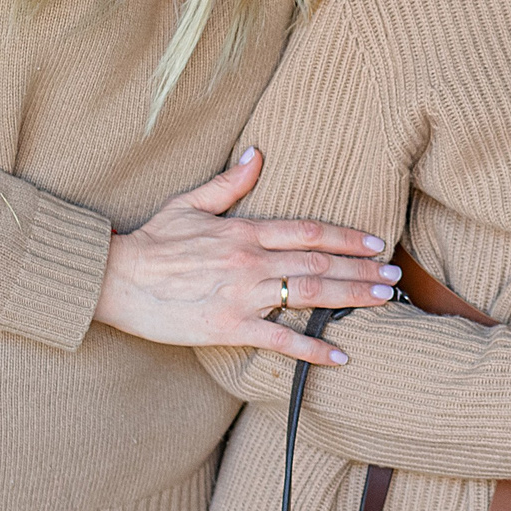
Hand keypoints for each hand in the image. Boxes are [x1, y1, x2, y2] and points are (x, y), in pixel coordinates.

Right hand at [92, 147, 398, 366]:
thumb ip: (230, 184)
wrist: (116, 279)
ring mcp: (241, 295)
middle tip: (394, 276)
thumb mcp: (191, 204)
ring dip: (350, 298)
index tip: (375, 242)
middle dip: (361, 270)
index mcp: (244, 231)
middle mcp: (250, 261)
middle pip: (319, 264)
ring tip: (382, 300)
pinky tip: (340, 356)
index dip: (346, 237)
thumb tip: (258, 154)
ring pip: (308, 295)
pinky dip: (312, 349)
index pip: (308, 231)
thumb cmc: (152, 242)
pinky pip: (279, 340)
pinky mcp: (228, 327)